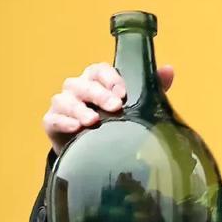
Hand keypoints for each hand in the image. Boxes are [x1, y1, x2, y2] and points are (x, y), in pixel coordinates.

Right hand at [42, 61, 174, 155]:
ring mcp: (63, 104)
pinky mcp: (52, 122)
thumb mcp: (135, 105)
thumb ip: (151, 88)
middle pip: (84, 84)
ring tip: (93, 121)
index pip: (100, 70)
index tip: (123, 92)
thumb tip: (169, 70)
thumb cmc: (114, 121)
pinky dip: (63, 122)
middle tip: (115, 107)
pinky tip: (75, 128)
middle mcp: (77, 88)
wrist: (91, 151)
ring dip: (79, 109)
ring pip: (66, 100)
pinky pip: (53, 119)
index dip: (111, 78)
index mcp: (96, 80)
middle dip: (99, 94)